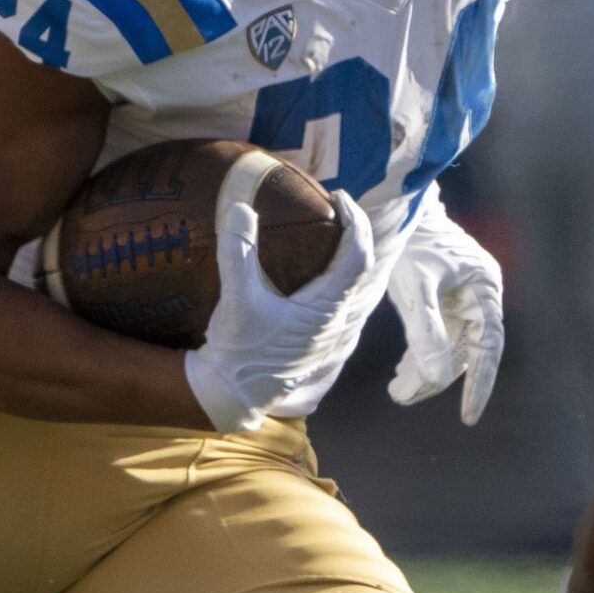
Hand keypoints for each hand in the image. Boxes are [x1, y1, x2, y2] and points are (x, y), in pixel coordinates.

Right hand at [184, 188, 375, 432]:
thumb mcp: (235, 298)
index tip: (339, 197)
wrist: (230, 395)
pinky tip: (322, 270)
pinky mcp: (320, 343)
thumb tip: (240, 206)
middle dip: (356, 232)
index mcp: (325, 308)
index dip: (355, 221)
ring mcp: (330, 336)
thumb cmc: (237, 350)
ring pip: (357, 287)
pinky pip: (345, 301)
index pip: (358, 257)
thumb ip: (238, 251)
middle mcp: (336, 322)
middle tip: (337, 206)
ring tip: (334, 231)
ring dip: (351, 255)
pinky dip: (342, 277)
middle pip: (363, 269)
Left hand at [386, 187, 503, 424]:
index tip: (468, 416)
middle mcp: (480, 293)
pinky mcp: (445, 294)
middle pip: (465, 350)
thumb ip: (427, 334)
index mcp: (484, 289)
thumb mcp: (416, 290)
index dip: (480, 384)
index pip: (488, 348)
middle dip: (435, 378)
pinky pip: (439, 334)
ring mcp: (463, 295)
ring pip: (450, 345)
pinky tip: (401, 371)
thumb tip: (436, 381)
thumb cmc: (409, 244)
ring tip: (396, 390)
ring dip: (425, 368)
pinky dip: (422, 353)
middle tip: (403, 397)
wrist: (393, 208)